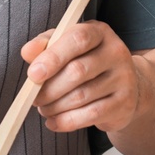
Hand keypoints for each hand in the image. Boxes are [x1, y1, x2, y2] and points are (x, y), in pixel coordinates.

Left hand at [20, 21, 141, 133]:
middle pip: (77, 71)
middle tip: (35, 98)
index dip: (53, 57)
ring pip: (81, 96)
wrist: (127, 85)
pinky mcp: (124, 103)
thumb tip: (27, 52)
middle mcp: (116, 52)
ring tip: (44, 108)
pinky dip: (66, 121)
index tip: (33, 74)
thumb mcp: (66, 46)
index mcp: (100, 32)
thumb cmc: (88, 62)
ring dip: (55, 106)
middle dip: (49, 88)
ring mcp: (123, 78)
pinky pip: (91, 115)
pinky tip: (54, 122)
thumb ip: (45, 45)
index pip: (78, 39)